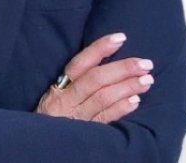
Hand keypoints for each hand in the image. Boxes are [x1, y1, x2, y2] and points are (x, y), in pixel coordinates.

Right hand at [34, 32, 154, 122]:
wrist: (38, 146)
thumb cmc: (52, 118)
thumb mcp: (57, 97)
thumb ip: (76, 82)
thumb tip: (108, 61)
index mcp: (58, 88)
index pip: (79, 63)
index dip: (99, 49)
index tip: (120, 38)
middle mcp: (66, 101)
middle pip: (95, 79)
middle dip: (122, 69)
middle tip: (145, 64)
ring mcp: (75, 118)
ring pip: (102, 98)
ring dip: (127, 87)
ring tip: (147, 81)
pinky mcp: (84, 134)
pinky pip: (104, 120)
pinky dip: (120, 109)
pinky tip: (135, 101)